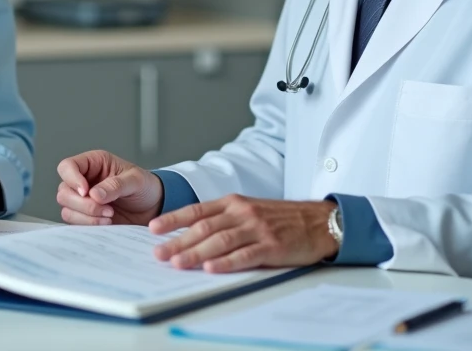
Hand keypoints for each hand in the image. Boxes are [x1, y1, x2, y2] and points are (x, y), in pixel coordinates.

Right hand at [56, 150, 163, 225]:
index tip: (86, 192)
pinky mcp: (87, 217)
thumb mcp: (135, 180)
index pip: (67, 167)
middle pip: (64, 192)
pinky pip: (75, 222)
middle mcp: (84, 181)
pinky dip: (89, 225)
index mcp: (93, 163)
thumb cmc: (145, 186)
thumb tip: (94, 194)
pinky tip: (107, 223)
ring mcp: (83, 200)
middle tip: (107, 209)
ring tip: (110, 217)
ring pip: (67, 209)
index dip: (72, 179)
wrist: (153, 208)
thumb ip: (116, 185)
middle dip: (83, 204)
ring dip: (87, 216)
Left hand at [149, 195, 339, 272]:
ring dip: (197, 253)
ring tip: (179, 263)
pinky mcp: (272, 246)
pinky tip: (213, 268)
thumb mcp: (248, 209)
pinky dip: (227, 262)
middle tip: (159, 254)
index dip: (173, 219)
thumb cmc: (279, 217)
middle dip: (178, 241)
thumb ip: (222, 218)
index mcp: (233, 203)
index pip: (197, 211)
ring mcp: (257, 229)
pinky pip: (246, 255)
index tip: (153, 229)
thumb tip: (190, 233)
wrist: (317, 220)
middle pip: (204, 228)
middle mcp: (242, 213)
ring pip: (221, 241)